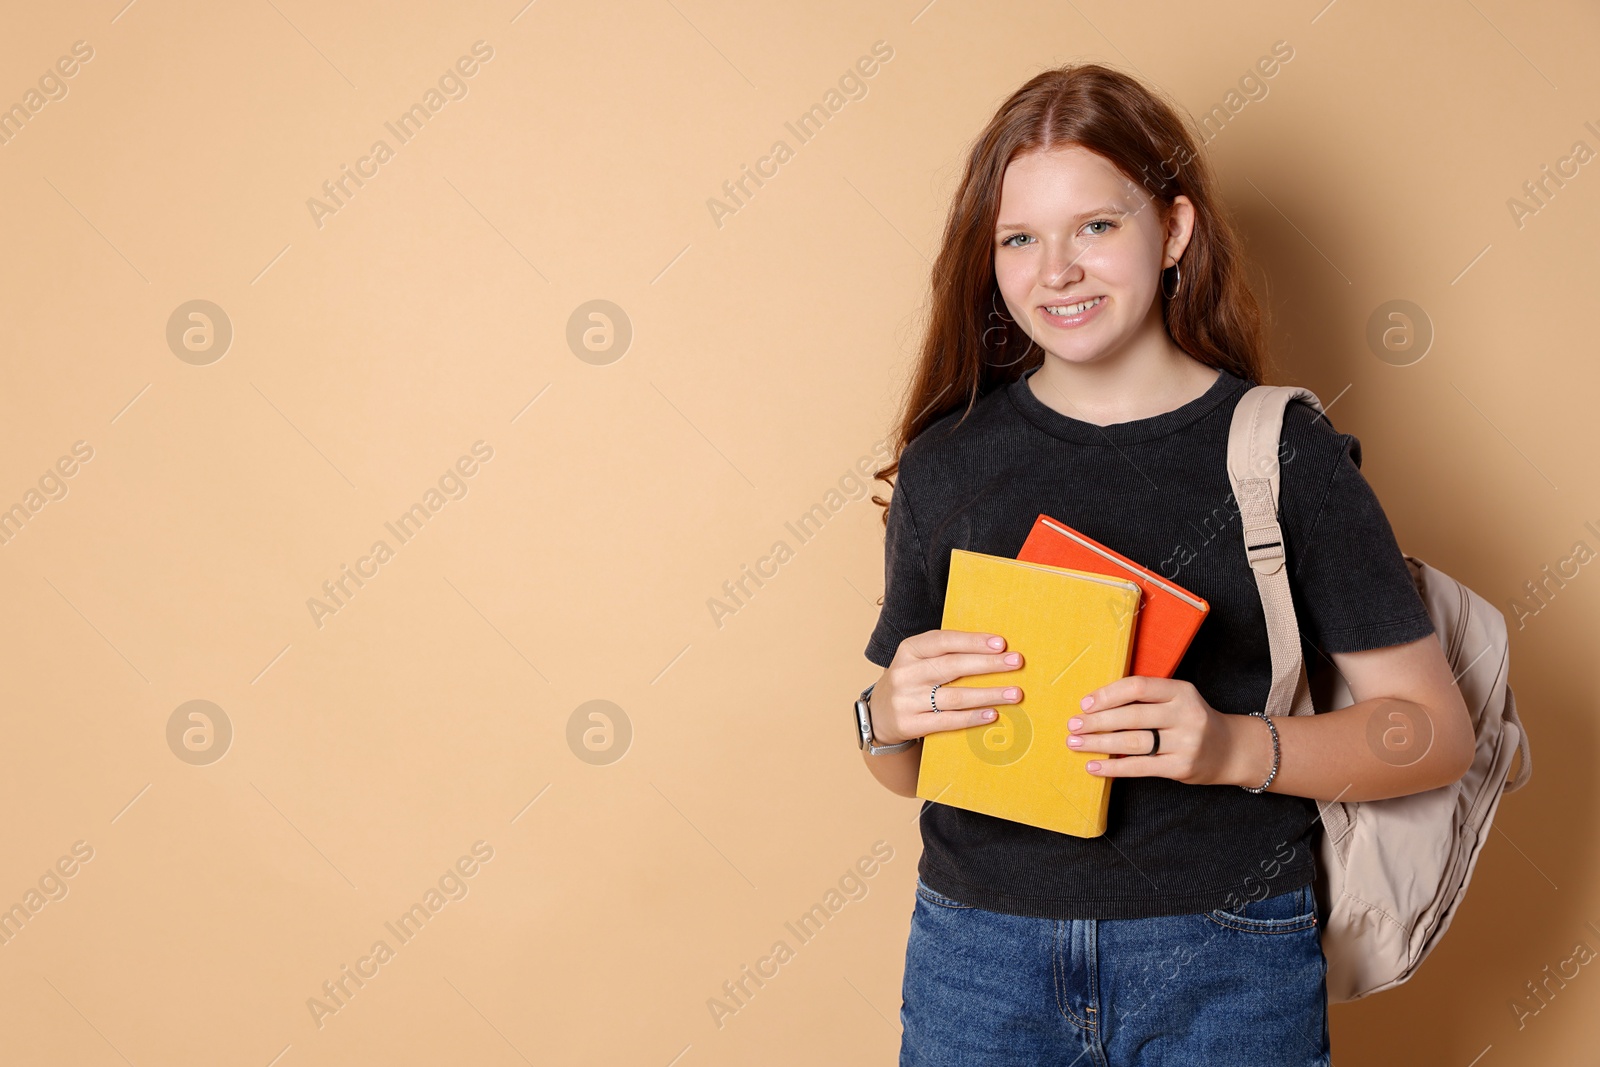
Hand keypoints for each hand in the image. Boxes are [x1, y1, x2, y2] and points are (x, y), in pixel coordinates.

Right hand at [872, 630, 1025, 745]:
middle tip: (1016, 662)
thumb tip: (994, 650)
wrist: (878, 715)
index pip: (944, 641)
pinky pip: (946, 721)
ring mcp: (905, 700)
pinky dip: (972, 718)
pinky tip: (992, 714)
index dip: (973, 641)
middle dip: (988, 664)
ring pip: (954, 696)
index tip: (1001, 643)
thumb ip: (947, 653)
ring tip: (1014, 693)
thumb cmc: (911, 681)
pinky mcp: (909, 724)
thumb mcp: (918, 660)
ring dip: (988, 694)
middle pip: (952, 667)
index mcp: (909, 650)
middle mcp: (905, 673)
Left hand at [1066, 675, 1264, 786]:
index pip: (1138, 688)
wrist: (1231, 750)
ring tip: (1075, 744)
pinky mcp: (1181, 767)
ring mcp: (1186, 742)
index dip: (1108, 695)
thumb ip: (1145, 698)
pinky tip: (1094, 766)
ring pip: (1133, 742)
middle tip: (1072, 725)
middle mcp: (1186, 715)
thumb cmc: (1190, 721)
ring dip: (1099, 743)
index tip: (1085, 704)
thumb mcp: (1176, 700)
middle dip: (1097, 721)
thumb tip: (1095, 705)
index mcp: (1181, 691)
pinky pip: (1141, 767)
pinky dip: (1114, 767)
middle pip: (1132, 716)